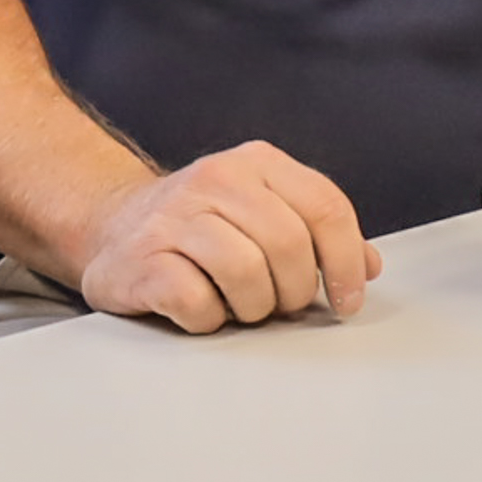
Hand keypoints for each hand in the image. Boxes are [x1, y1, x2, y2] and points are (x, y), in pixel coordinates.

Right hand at [72, 142, 381, 332]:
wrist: (111, 227)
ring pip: (247, 275)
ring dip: (253, 308)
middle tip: (281, 304)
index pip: (326, 207)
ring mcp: (174, 217)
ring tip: (239, 305)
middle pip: (289, 246)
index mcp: (256, 163)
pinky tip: (201, 308)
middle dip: (296, 291)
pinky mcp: (143, 260)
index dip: (346, 262)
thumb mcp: (262, 212)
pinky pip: (198, 303)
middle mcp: (216, 179)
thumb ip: (316, 233)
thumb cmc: (199, 226)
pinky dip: (209, 319)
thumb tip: (370, 266)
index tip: (348, 300)